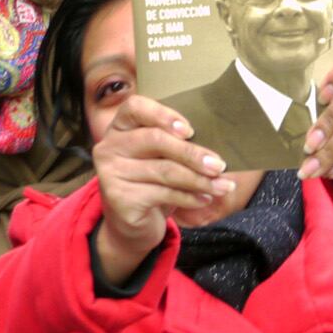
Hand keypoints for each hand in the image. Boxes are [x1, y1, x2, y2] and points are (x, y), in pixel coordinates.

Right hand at [92, 94, 229, 282]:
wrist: (131, 225)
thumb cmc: (151, 183)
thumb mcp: (161, 158)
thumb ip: (176, 145)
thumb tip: (215, 150)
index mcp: (120, 126)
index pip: (136, 107)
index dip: (164, 115)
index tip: (190, 131)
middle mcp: (110, 146)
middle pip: (155, 140)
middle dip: (192, 153)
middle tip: (219, 165)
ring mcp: (111, 172)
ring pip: (164, 170)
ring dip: (199, 179)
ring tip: (222, 186)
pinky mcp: (119, 198)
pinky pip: (163, 193)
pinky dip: (189, 197)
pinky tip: (204, 199)